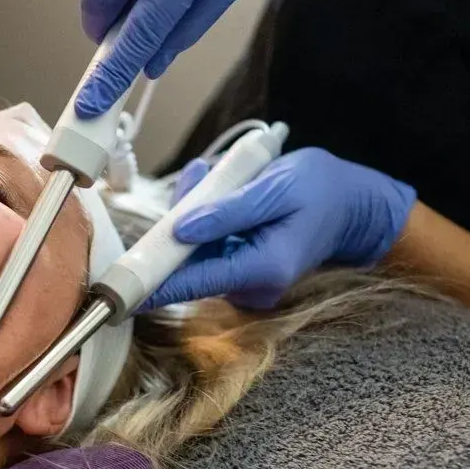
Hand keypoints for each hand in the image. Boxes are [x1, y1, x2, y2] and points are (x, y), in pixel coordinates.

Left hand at [145, 148, 417, 310]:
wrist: (352, 204)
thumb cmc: (320, 190)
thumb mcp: (275, 188)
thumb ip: (226, 210)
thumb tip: (178, 229)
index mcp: (264, 268)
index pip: (195, 281)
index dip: (154, 284)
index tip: (118, 291)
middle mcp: (252, 285)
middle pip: (189, 265)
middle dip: (177, 228)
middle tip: (198, 182)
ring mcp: (246, 281)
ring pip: (195, 253)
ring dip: (193, 217)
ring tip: (219, 177)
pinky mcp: (241, 270)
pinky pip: (206, 247)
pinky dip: (203, 220)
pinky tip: (219, 189)